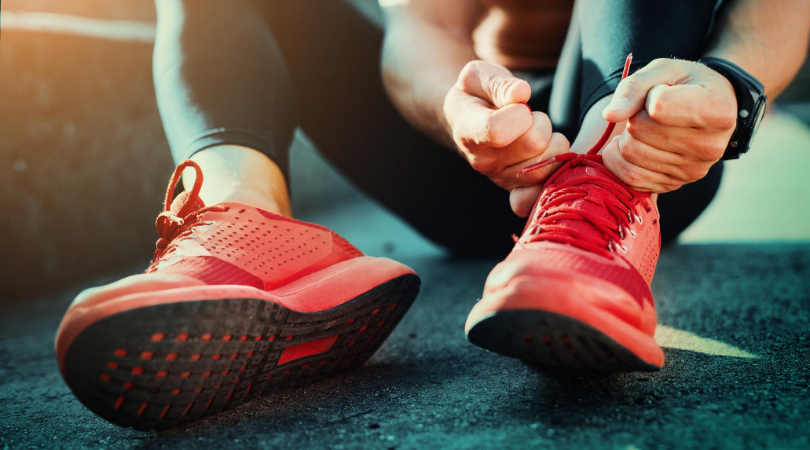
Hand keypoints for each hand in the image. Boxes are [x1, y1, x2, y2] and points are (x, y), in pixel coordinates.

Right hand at [444, 60, 569, 215]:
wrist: (468, 118)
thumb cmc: (475, 93)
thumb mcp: (477, 75)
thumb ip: (498, 82)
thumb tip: (521, 94)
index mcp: (468, 130)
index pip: (498, 131)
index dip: (519, 113)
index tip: (517, 102)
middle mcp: (482, 160)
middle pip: (533, 144)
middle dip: (541, 122)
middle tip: (529, 116)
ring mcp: (500, 177)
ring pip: (547, 165)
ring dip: (552, 142)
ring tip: (534, 132)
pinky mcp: (516, 188)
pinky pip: (540, 193)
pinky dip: (552, 175)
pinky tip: (546, 156)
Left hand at [601, 58, 736, 192]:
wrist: (708, 109)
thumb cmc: (684, 85)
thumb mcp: (663, 71)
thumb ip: (633, 88)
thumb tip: (609, 115)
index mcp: (717, 110)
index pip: (658, 107)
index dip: (649, 96)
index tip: (662, 92)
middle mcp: (710, 146)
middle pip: (640, 131)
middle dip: (635, 116)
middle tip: (649, 111)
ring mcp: (692, 171)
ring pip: (631, 154)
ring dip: (627, 136)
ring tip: (644, 127)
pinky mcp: (674, 185)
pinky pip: (630, 177)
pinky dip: (619, 159)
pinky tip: (632, 144)